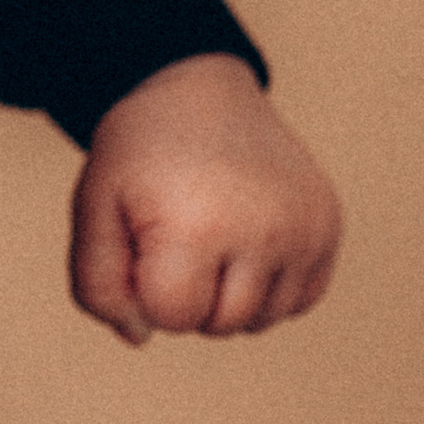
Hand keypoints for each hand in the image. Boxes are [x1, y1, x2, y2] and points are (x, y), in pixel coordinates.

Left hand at [69, 53, 343, 340]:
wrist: (201, 87)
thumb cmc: (142, 151)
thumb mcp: (94, 206)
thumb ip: (97, 285)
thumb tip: (142, 336)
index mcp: (199, 227)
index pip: (172, 318)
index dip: (147, 287)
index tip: (144, 238)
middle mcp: (265, 232)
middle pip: (219, 325)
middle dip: (188, 295)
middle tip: (177, 233)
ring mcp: (305, 229)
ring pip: (262, 320)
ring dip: (229, 296)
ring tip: (211, 236)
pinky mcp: (329, 225)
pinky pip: (301, 300)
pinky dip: (270, 287)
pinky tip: (246, 241)